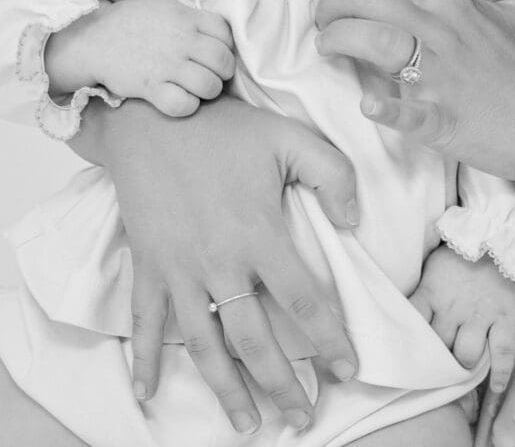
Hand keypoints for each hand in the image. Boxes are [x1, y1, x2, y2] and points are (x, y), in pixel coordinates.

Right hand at [45, 0, 235, 116]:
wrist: (93, 39)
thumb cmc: (131, 23)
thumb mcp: (164, 8)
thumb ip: (190, 18)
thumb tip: (214, 32)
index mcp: (185, 18)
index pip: (224, 33)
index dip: (226, 45)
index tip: (215, 51)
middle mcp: (180, 41)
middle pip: (223, 61)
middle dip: (223, 72)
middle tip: (212, 74)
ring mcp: (166, 65)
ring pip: (209, 85)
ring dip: (209, 91)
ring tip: (199, 89)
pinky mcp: (150, 87)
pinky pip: (183, 104)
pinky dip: (188, 106)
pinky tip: (182, 100)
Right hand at [71, 95, 359, 435]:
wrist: (154, 116)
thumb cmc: (226, 128)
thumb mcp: (291, 137)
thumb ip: (332, 175)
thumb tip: (354, 225)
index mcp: (259, 233)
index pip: (303, 300)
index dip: (329, 339)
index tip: (347, 369)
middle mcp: (219, 261)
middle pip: (253, 339)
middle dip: (281, 385)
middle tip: (301, 418)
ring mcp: (178, 268)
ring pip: (203, 344)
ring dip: (225, 389)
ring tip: (247, 425)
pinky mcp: (148, 264)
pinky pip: (144, 321)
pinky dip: (142, 360)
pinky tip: (145, 394)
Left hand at [316, 0, 514, 184]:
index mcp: (456, 3)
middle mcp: (442, 32)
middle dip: (332, 1)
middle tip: (323, 15)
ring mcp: (440, 77)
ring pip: (375, 43)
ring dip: (339, 41)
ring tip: (327, 47)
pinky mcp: (443, 120)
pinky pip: (407, 113)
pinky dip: (385, 110)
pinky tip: (366, 106)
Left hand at [410, 246, 514, 392]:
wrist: (501, 235)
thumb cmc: (461, 255)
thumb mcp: (434, 268)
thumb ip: (424, 293)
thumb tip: (403, 314)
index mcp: (432, 292)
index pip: (412, 322)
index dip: (408, 341)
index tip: (404, 355)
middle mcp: (453, 307)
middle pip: (438, 344)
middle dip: (436, 358)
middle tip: (435, 367)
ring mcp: (480, 315)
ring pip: (466, 353)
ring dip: (463, 363)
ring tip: (462, 367)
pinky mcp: (504, 318)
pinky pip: (503, 352)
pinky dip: (500, 373)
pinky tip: (496, 387)